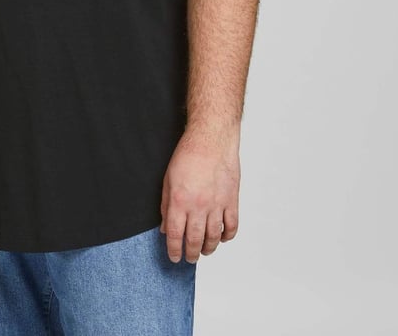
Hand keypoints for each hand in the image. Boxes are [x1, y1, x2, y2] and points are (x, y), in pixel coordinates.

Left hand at [159, 129, 239, 263]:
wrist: (211, 139)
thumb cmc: (188, 155)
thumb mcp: (168, 179)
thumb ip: (166, 206)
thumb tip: (165, 228)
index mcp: (180, 201)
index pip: (175, 235)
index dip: (174, 250)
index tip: (174, 257)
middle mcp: (198, 206)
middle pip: (195, 240)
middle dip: (191, 253)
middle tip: (189, 258)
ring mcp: (217, 205)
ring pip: (214, 237)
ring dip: (209, 248)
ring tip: (204, 251)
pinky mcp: (231, 200)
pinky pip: (232, 226)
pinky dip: (227, 236)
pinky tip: (222, 238)